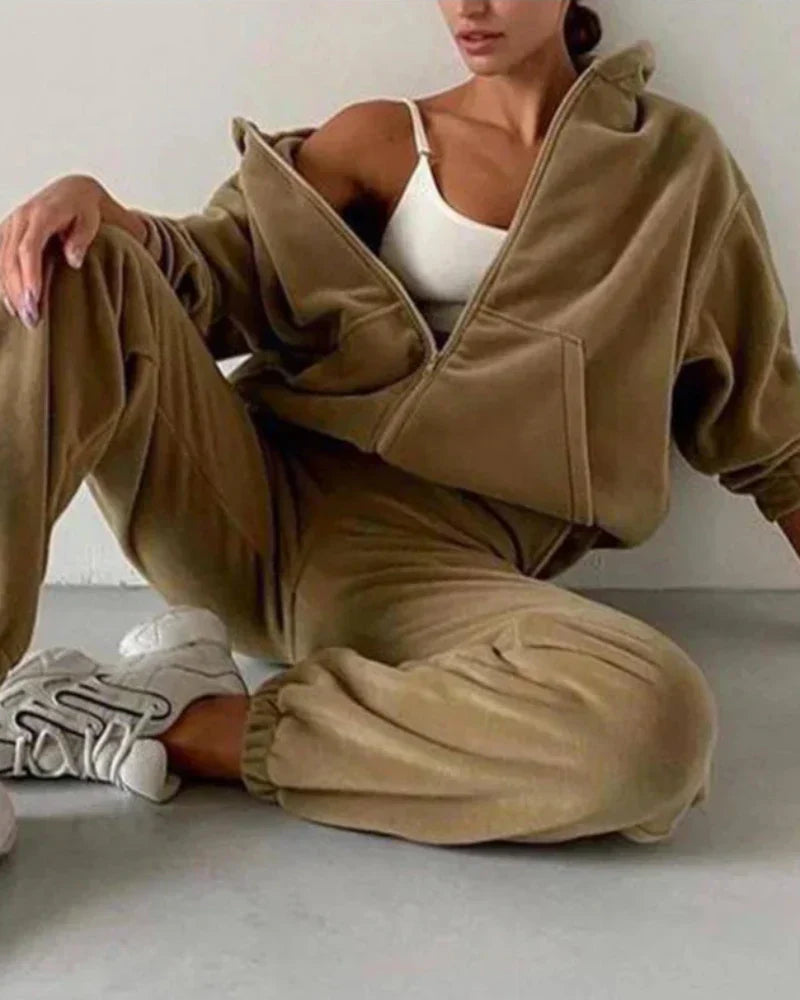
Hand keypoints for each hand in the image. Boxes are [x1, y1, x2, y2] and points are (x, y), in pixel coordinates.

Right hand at [0, 174, 110, 328]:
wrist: (73, 191)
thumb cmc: (85, 210)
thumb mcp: (91, 220)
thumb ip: (82, 238)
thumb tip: (73, 260)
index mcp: (41, 214)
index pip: (29, 248)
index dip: (29, 275)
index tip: (34, 300)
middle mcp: (20, 219)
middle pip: (11, 259)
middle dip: (19, 291)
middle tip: (32, 319)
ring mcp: (10, 225)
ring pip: (2, 261)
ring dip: (10, 292)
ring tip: (25, 318)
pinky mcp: (7, 233)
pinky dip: (4, 283)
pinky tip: (13, 305)